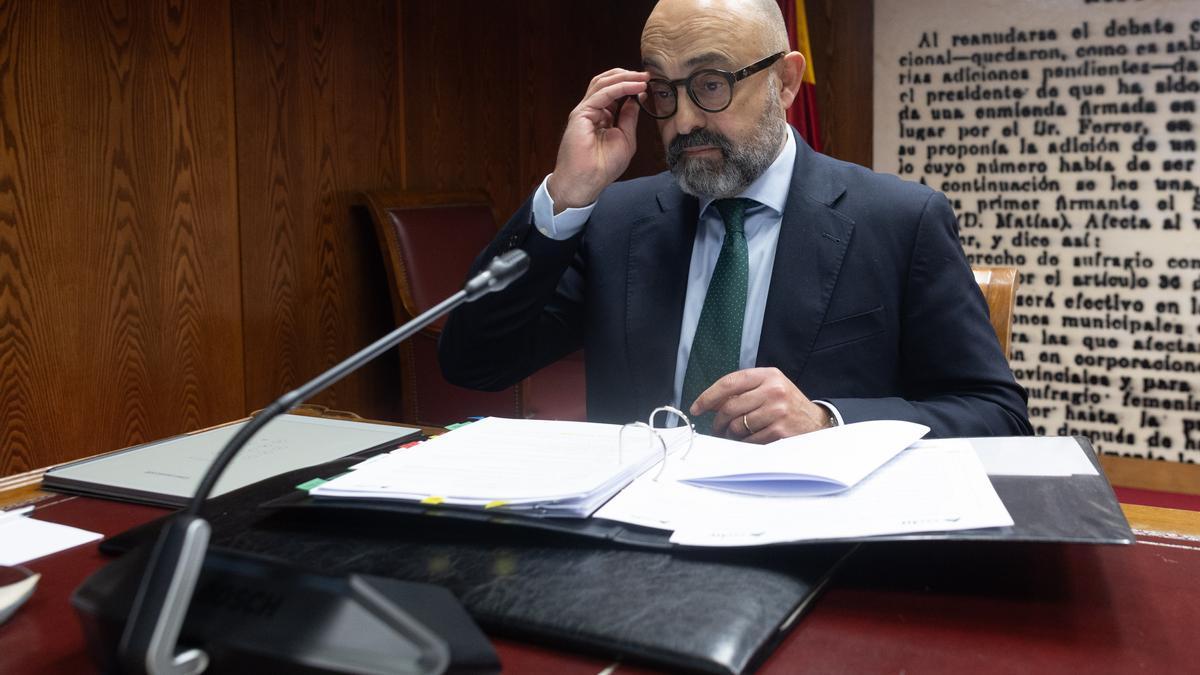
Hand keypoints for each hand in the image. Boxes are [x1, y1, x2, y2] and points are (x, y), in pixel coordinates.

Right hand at [547, 69, 647, 212]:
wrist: (587, 181)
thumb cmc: (604, 166)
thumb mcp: (625, 138)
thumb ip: (629, 117)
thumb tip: (637, 97)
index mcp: (601, 117)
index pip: (614, 93)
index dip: (630, 85)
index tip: (647, 83)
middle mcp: (592, 111)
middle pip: (606, 82)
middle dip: (627, 76)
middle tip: (646, 75)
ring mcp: (585, 111)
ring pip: (602, 83)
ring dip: (625, 78)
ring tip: (642, 78)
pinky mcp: (581, 113)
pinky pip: (602, 94)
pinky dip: (620, 88)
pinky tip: (635, 87)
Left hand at [689, 367, 832, 442]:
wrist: (816, 422)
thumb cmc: (786, 405)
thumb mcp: (769, 388)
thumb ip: (743, 391)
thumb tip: (709, 403)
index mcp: (768, 375)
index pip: (729, 382)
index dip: (708, 396)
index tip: (696, 408)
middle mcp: (773, 390)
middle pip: (730, 407)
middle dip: (718, 421)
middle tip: (717, 428)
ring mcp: (778, 410)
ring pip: (738, 426)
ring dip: (732, 434)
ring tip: (738, 434)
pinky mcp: (780, 430)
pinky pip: (750, 440)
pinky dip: (746, 443)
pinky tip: (753, 439)